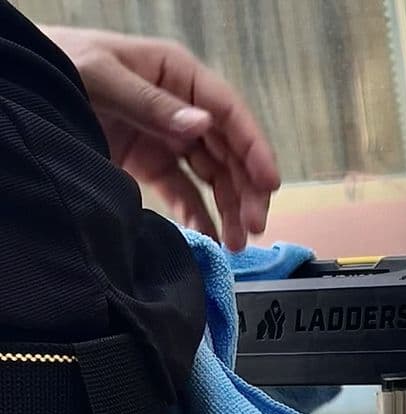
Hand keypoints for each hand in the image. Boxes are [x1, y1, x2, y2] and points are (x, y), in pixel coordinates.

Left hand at [43, 27, 279, 249]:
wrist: (25, 87)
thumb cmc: (60, 68)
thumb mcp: (103, 77)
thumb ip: (152, 104)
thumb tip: (203, 126)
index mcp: (177, 74)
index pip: (228, 111)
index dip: (254, 147)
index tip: (269, 182)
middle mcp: (181, 107)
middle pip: (228, 151)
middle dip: (245, 189)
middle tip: (254, 225)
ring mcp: (169, 138)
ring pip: (213, 176)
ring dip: (229, 209)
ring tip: (236, 243)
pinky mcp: (153, 165)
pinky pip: (185, 193)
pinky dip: (200, 216)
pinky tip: (211, 238)